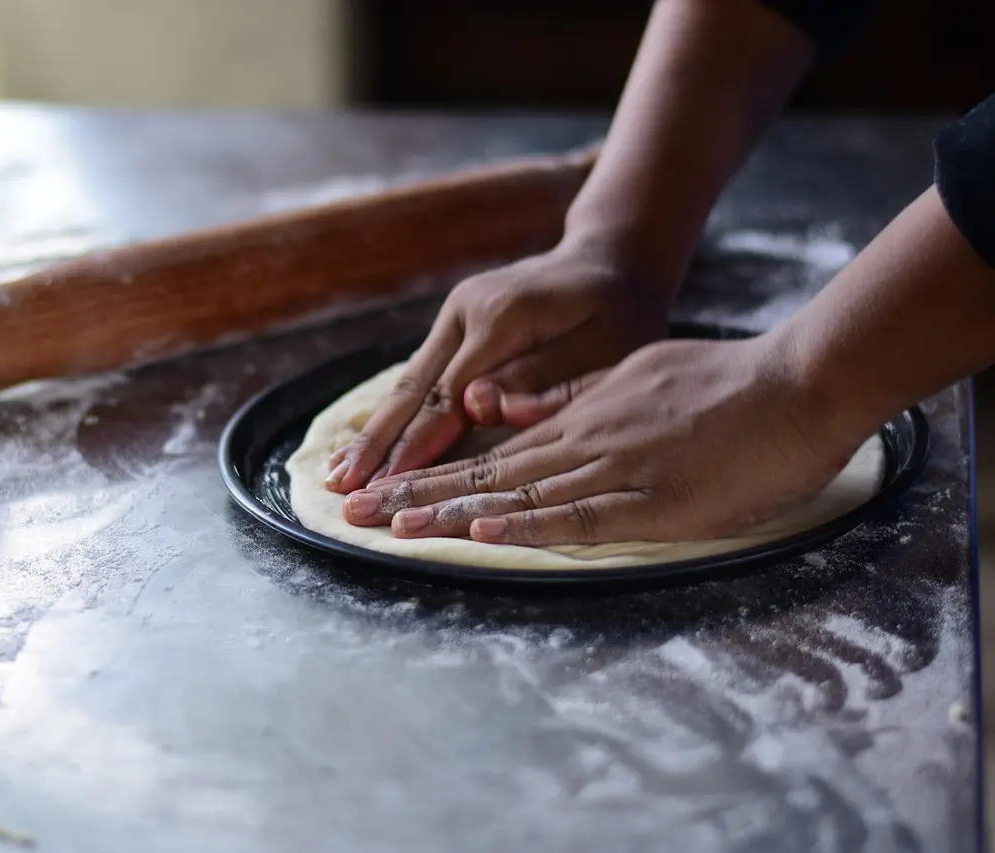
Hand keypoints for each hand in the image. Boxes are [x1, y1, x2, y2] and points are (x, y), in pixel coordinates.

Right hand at [324, 236, 672, 493]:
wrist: (611, 262)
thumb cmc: (618, 314)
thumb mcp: (602, 346)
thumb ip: (543, 378)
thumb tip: (478, 406)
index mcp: (501, 317)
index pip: (450, 394)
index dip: (419, 443)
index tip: (392, 485)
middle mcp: (465, 312)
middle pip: (414, 389)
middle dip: (377, 443)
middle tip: (342, 488)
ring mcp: (454, 318)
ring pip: (407, 383)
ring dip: (373, 432)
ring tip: (338, 475)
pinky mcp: (453, 328)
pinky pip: (419, 378)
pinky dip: (392, 415)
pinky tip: (368, 446)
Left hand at [339, 334, 869, 545]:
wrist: (794, 383)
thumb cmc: (723, 383)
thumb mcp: (633, 373)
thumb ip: (572, 393)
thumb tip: (509, 404)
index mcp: (579, 414)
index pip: (490, 450)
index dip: (433, 471)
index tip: (385, 488)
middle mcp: (582, 439)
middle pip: (485, 471)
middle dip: (416, 492)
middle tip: (354, 512)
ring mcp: (613, 467)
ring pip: (517, 493)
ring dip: (450, 511)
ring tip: (391, 527)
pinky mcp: (652, 499)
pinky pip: (579, 515)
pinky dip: (529, 524)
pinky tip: (483, 531)